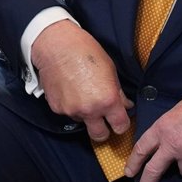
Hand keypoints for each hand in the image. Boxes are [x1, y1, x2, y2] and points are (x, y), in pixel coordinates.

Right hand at [31, 20, 132, 142]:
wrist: (56, 45)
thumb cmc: (86, 52)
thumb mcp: (110, 70)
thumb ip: (118, 92)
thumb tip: (125, 106)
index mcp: (108, 100)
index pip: (120, 126)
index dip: (121, 124)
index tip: (119, 120)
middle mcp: (90, 110)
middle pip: (100, 136)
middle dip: (103, 130)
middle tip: (102, 119)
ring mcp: (71, 110)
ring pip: (82, 122)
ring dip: (84, 114)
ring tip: (81, 93)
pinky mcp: (56, 107)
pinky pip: (67, 112)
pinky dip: (70, 105)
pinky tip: (69, 89)